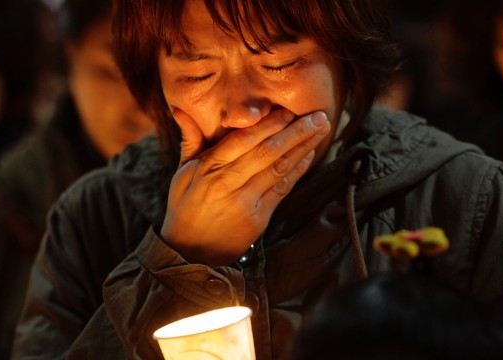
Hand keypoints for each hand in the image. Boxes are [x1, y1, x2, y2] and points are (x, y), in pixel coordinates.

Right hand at [161, 108, 330, 265]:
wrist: (190, 252)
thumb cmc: (185, 208)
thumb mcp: (181, 173)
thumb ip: (190, 140)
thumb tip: (181, 109)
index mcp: (207, 167)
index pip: (242, 139)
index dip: (268, 124)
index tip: (287, 111)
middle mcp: (226, 183)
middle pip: (266, 151)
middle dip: (295, 131)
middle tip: (317, 116)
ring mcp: (244, 201)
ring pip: (278, 168)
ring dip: (303, 147)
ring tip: (321, 130)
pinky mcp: (257, 218)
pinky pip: (281, 189)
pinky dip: (297, 171)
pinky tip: (308, 156)